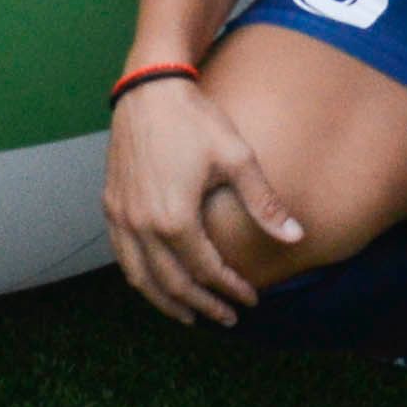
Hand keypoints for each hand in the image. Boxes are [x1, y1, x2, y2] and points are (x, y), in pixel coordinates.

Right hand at [100, 71, 298, 324]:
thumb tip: (296, 237)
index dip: (231, 289)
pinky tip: (155, 281)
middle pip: (173, 283)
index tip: (251, 298)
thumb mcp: (237, 158)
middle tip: (227, 318)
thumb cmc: (195, 120)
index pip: (206, 271)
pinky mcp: (111, 205)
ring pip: (140, 277)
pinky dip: (140, 277)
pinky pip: (121, 255)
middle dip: (203, 305)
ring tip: (190, 315)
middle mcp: (143, 225)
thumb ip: (264, 204)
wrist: (149, 88)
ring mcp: (122, 216)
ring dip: (166, 302)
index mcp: (175, 219)